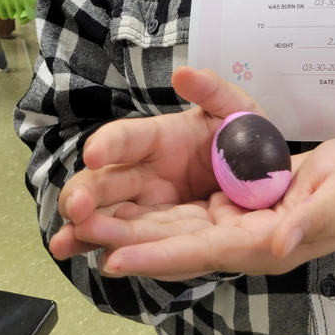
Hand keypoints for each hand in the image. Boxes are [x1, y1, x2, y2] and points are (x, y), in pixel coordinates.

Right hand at [49, 66, 265, 261]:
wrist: (270, 180)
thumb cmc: (247, 139)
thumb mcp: (237, 111)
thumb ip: (213, 91)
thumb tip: (184, 72)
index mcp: (159, 138)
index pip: (125, 138)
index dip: (108, 144)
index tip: (94, 153)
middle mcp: (147, 173)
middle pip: (105, 183)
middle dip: (84, 194)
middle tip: (75, 207)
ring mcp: (153, 207)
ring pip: (111, 219)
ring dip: (87, 231)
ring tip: (64, 243)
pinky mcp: (165, 236)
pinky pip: (139, 246)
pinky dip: (118, 254)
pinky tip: (104, 262)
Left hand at [69, 137, 334, 279]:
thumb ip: (310, 221)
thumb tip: (277, 243)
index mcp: (268, 242)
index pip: (206, 252)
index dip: (162, 256)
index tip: (118, 259)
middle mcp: (243, 241)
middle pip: (178, 246)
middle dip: (129, 243)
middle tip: (80, 237)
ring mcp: (235, 227)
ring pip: (173, 232)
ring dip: (130, 231)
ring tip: (84, 227)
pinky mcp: (231, 211)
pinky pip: (183, 218)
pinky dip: (149, 217)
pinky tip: (119, 212)